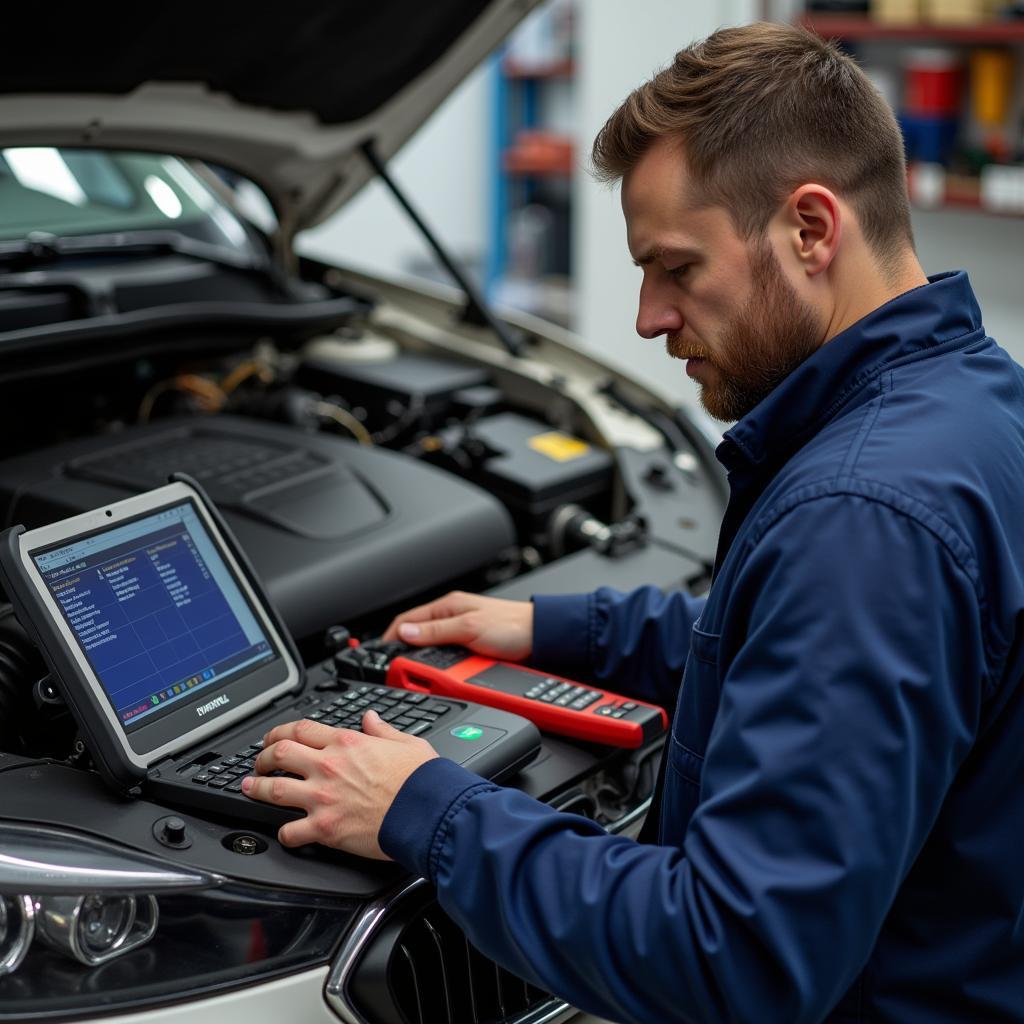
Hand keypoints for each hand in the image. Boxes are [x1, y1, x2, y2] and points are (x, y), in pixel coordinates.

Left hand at [241, 712, 437, 856]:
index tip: (275, 738)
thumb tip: (371, 719)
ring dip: (257, 788)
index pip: (301, 729)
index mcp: (347, 743)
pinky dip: (284, 833)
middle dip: (263, 757)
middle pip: (279, 753)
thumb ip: (382, 730)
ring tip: (250, 788)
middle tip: (259, 763)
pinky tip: (284, 832)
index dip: (280, 732)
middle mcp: (329, 766)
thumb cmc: (421, 779)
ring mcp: (323, 798)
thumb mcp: (406, 742)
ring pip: (273, 789)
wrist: (427, 811)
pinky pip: (291, 831)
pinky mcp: (325, 828)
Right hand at [381, 590, 533, 660]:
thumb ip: (436, 632)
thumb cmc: (512, 625)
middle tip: (402, 671)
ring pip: (433, 653)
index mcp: (447, 607)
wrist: (541, 639)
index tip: (382, 656)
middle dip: (409, 655)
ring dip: (429, 665)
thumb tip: (405, 633)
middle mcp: (451, 619)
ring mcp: (460, 634)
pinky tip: (446, 676)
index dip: (391, 637)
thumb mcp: (469, 628)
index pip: (407, 620)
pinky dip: (445, 670)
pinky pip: (450, 661)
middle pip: (418, 639)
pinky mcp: (470, 649)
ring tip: (424, 675)